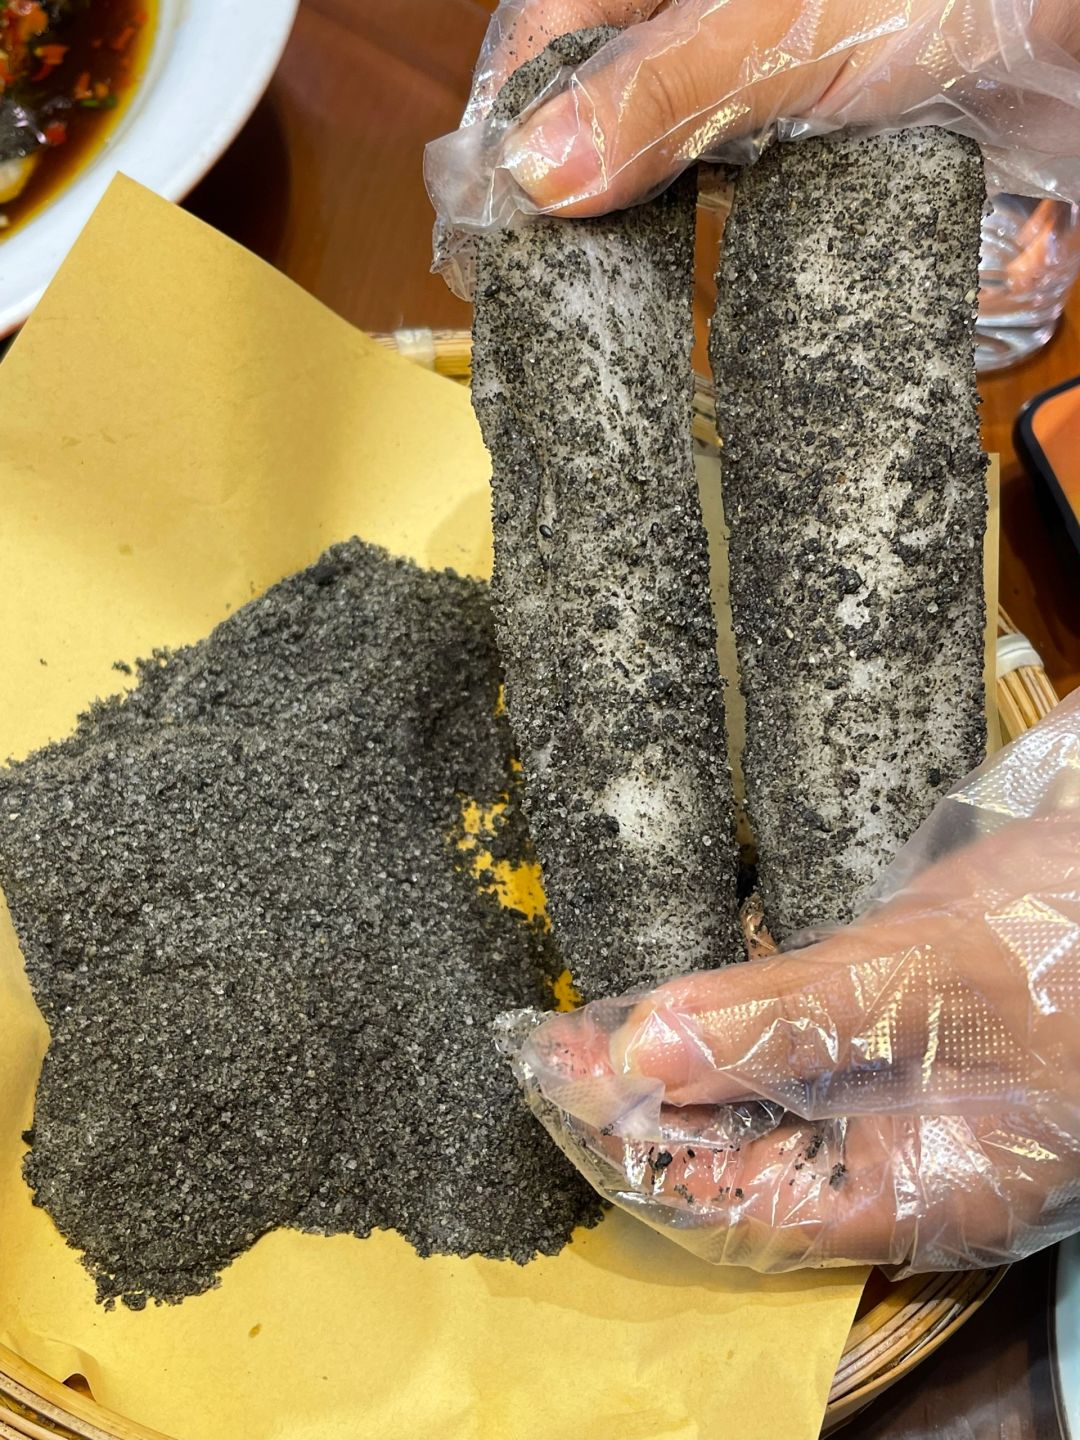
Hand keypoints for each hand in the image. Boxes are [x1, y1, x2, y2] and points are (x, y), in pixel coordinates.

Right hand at [431, 0, 1079, 225]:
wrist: (1056, 29)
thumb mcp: (775, 33)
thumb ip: (657, 98)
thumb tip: (537, 170)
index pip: (542, 33)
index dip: (503, 131)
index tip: (483, 226)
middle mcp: (690, 12)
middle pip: (581, 96)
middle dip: (548, 184)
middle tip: (518, 276)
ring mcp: (736, 70)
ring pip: (636, 144)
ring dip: (605, 215)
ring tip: (570, 289)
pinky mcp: (783, 128)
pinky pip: (703, 180)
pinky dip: (677, 225)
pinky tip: (654, 271)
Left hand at [514, 696, 1079, 1272]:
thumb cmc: (1058, 942)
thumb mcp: (907, 983)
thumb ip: (774, 1021)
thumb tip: (638, 1055)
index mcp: (912, 1190)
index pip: (739, 1201)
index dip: (642, 1147)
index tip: (563, 1077)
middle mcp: (902, 1166)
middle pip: (744, 1159)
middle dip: (650, 1108)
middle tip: (562, 1045)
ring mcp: (907, 1108)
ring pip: (767, 1110)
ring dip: (684, 1070)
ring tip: (600, 1032)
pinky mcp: (906, 1048)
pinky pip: (801, 1063)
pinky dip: (737, 1037)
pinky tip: (686, 1011)